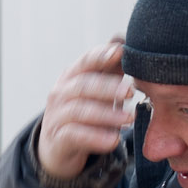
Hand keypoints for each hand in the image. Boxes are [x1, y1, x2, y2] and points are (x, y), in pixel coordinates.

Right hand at [39, 39, 134, 180]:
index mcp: (72, 76)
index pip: (85, 62)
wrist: (58, 148)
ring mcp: (57, 116)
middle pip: (83, 85)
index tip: (121, 52)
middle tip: (130, 92)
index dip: (101, 56)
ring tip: (129, 119)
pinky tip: (114, 140)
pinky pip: (75, 136)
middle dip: (107, 87)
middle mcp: (60, 93)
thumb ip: (109, 67)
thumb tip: (122, 39)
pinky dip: (95, 137)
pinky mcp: (58, 139)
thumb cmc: (85, 111)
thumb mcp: (97, 89)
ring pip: (80, 110)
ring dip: (106, 114)